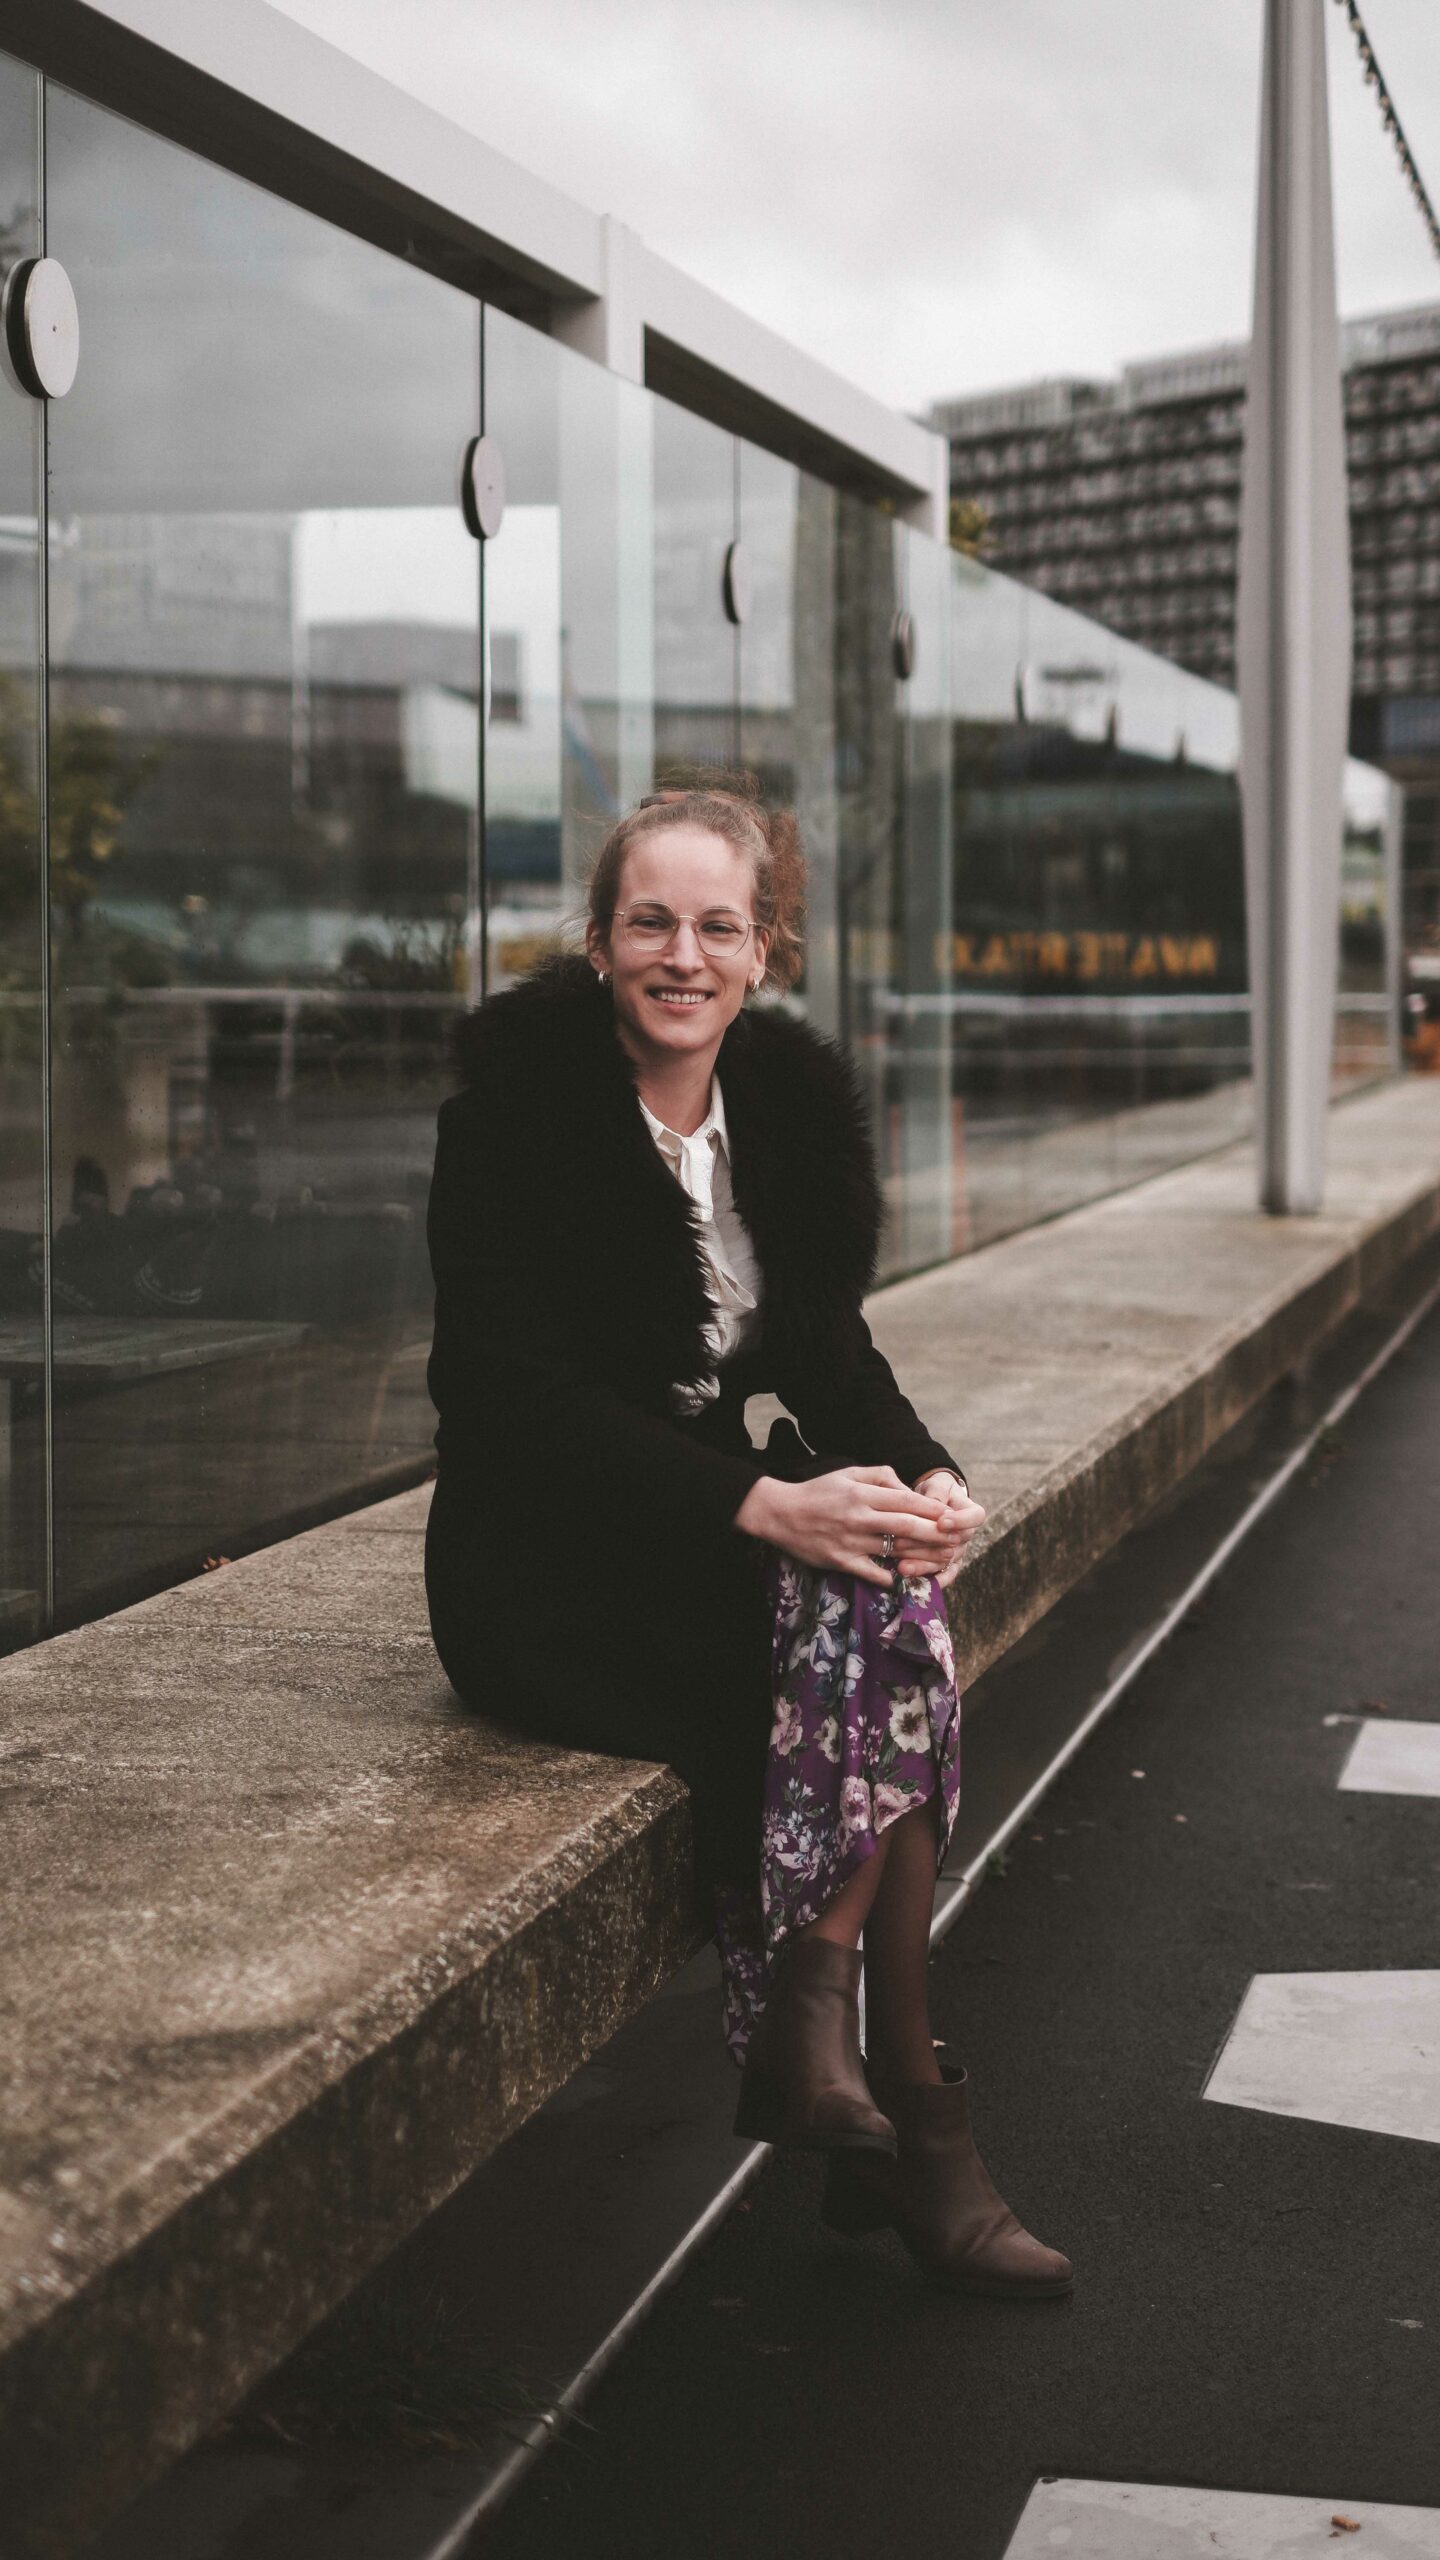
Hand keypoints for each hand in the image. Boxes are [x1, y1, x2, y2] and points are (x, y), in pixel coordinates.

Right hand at [734, 1466, 951, 1588]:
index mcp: (863, 1494)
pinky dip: (891, 1577)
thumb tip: (907, 1487)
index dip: (933, 1509)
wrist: (780, 1512)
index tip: (952, 1515)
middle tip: (958, 1540)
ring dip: (922, 1556)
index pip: (907, 1501)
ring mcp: (850, 1541)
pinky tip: (908, 1579)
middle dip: (936, 1534)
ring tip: (943, 1559)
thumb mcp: (848, 1472)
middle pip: (907, 1526)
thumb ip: (880, 1476)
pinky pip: (872, 1572)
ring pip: (894, 1550)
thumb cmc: (817, 1491)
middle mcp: (860, 1517)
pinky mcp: (840, 1561)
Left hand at [902, 1469, 985, 1588]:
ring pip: (945, 1561)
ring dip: (923, 1565)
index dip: (961, 1522)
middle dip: (929, 1545)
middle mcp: (967, 1535)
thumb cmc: (935, 1491)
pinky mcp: (948, 1565)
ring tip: (902, 1567)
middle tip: (904, 1543)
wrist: (931, 1503)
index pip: (975, 1517)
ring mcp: (959, 1551)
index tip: (942, 1522)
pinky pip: (944, 1576)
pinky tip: (914, 1585)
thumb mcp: (936, 1485)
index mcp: (971, 1512)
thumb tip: (933, 1502)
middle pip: (956, 1543)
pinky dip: (931, 1581)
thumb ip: (936, 1493)